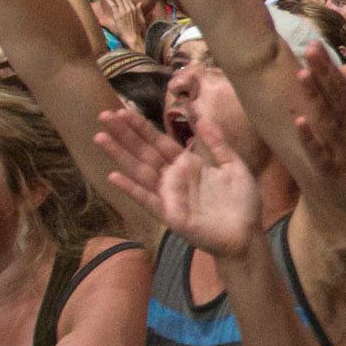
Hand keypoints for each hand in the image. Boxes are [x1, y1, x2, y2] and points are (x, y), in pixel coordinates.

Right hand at [95, 105, 262, 259]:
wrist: (246, 234)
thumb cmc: (241, 202)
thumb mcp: (233, 165)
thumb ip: (217, 142)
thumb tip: (201, 116)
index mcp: (187, 164)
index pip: (159, 141)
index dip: (141, 127)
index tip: (122, 111)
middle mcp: (173, 177)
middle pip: (143, 152)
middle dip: (123, 134)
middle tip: (103, 115)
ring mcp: (169, 196)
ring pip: (139, 171)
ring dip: (120, 155)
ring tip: (100, 137)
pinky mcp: (170, 214)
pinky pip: (148, 200)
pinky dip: (132, 189)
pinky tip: (114, 176)